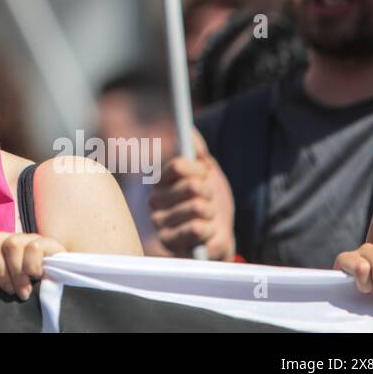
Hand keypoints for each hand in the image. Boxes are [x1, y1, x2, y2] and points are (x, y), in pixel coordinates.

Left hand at [0, 224, 64, 298]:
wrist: (63, 291)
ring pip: (11, 244)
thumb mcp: (6, 285)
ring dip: (16, 273)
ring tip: (23, 291)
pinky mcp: (49, 243)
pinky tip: (38, 276)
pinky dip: (32, 266)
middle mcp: (12, 239)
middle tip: (9, 290)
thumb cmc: (30, 291)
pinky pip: (33, 248)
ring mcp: (29, 239)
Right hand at [150, 131, 235, 259]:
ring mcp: (160, 223)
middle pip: (193, 186)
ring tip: (206, 218)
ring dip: (212, 213)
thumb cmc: (210, 202)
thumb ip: (197, 152)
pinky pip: (197, 229)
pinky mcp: (170, 243)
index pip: (179, 165)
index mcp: (160, 181)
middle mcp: (154, 201)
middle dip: (209, 193)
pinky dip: (210, 230)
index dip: (199, 170)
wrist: (217, 236)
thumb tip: (189, 130)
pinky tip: (205, 233)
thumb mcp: (207, 172)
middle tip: (207, 201)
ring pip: (199, 208)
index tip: (204, 175)